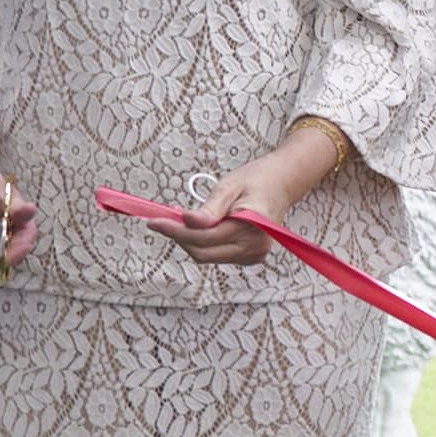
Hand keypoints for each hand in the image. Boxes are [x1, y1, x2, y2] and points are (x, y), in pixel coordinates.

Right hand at [0, 145, 38, 275]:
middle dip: (14, 248)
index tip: (28, 239)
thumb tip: (31, 211)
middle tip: (28, 228)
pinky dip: (1, 246)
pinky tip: (8, 230)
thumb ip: (16, 206)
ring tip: (18, 226)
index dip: (11, 255)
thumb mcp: (0, 190)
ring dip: (9, 248)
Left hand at [159, 121, 349, 266]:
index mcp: (253, 226)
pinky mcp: (250, 257)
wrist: (282, 183)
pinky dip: (202, 244)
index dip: (176, 231)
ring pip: (208, 256)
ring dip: (189, 241)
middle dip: (179, 238)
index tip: (154, 222)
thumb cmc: (257, 179)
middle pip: (203, 252)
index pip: (204, 237)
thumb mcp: (229, 185)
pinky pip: (217, 255)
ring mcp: (254, 255)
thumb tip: (187, 222)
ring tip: (179, 221)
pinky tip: (199, 228)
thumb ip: (210, 208)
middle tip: (162, 220)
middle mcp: (255, 246)